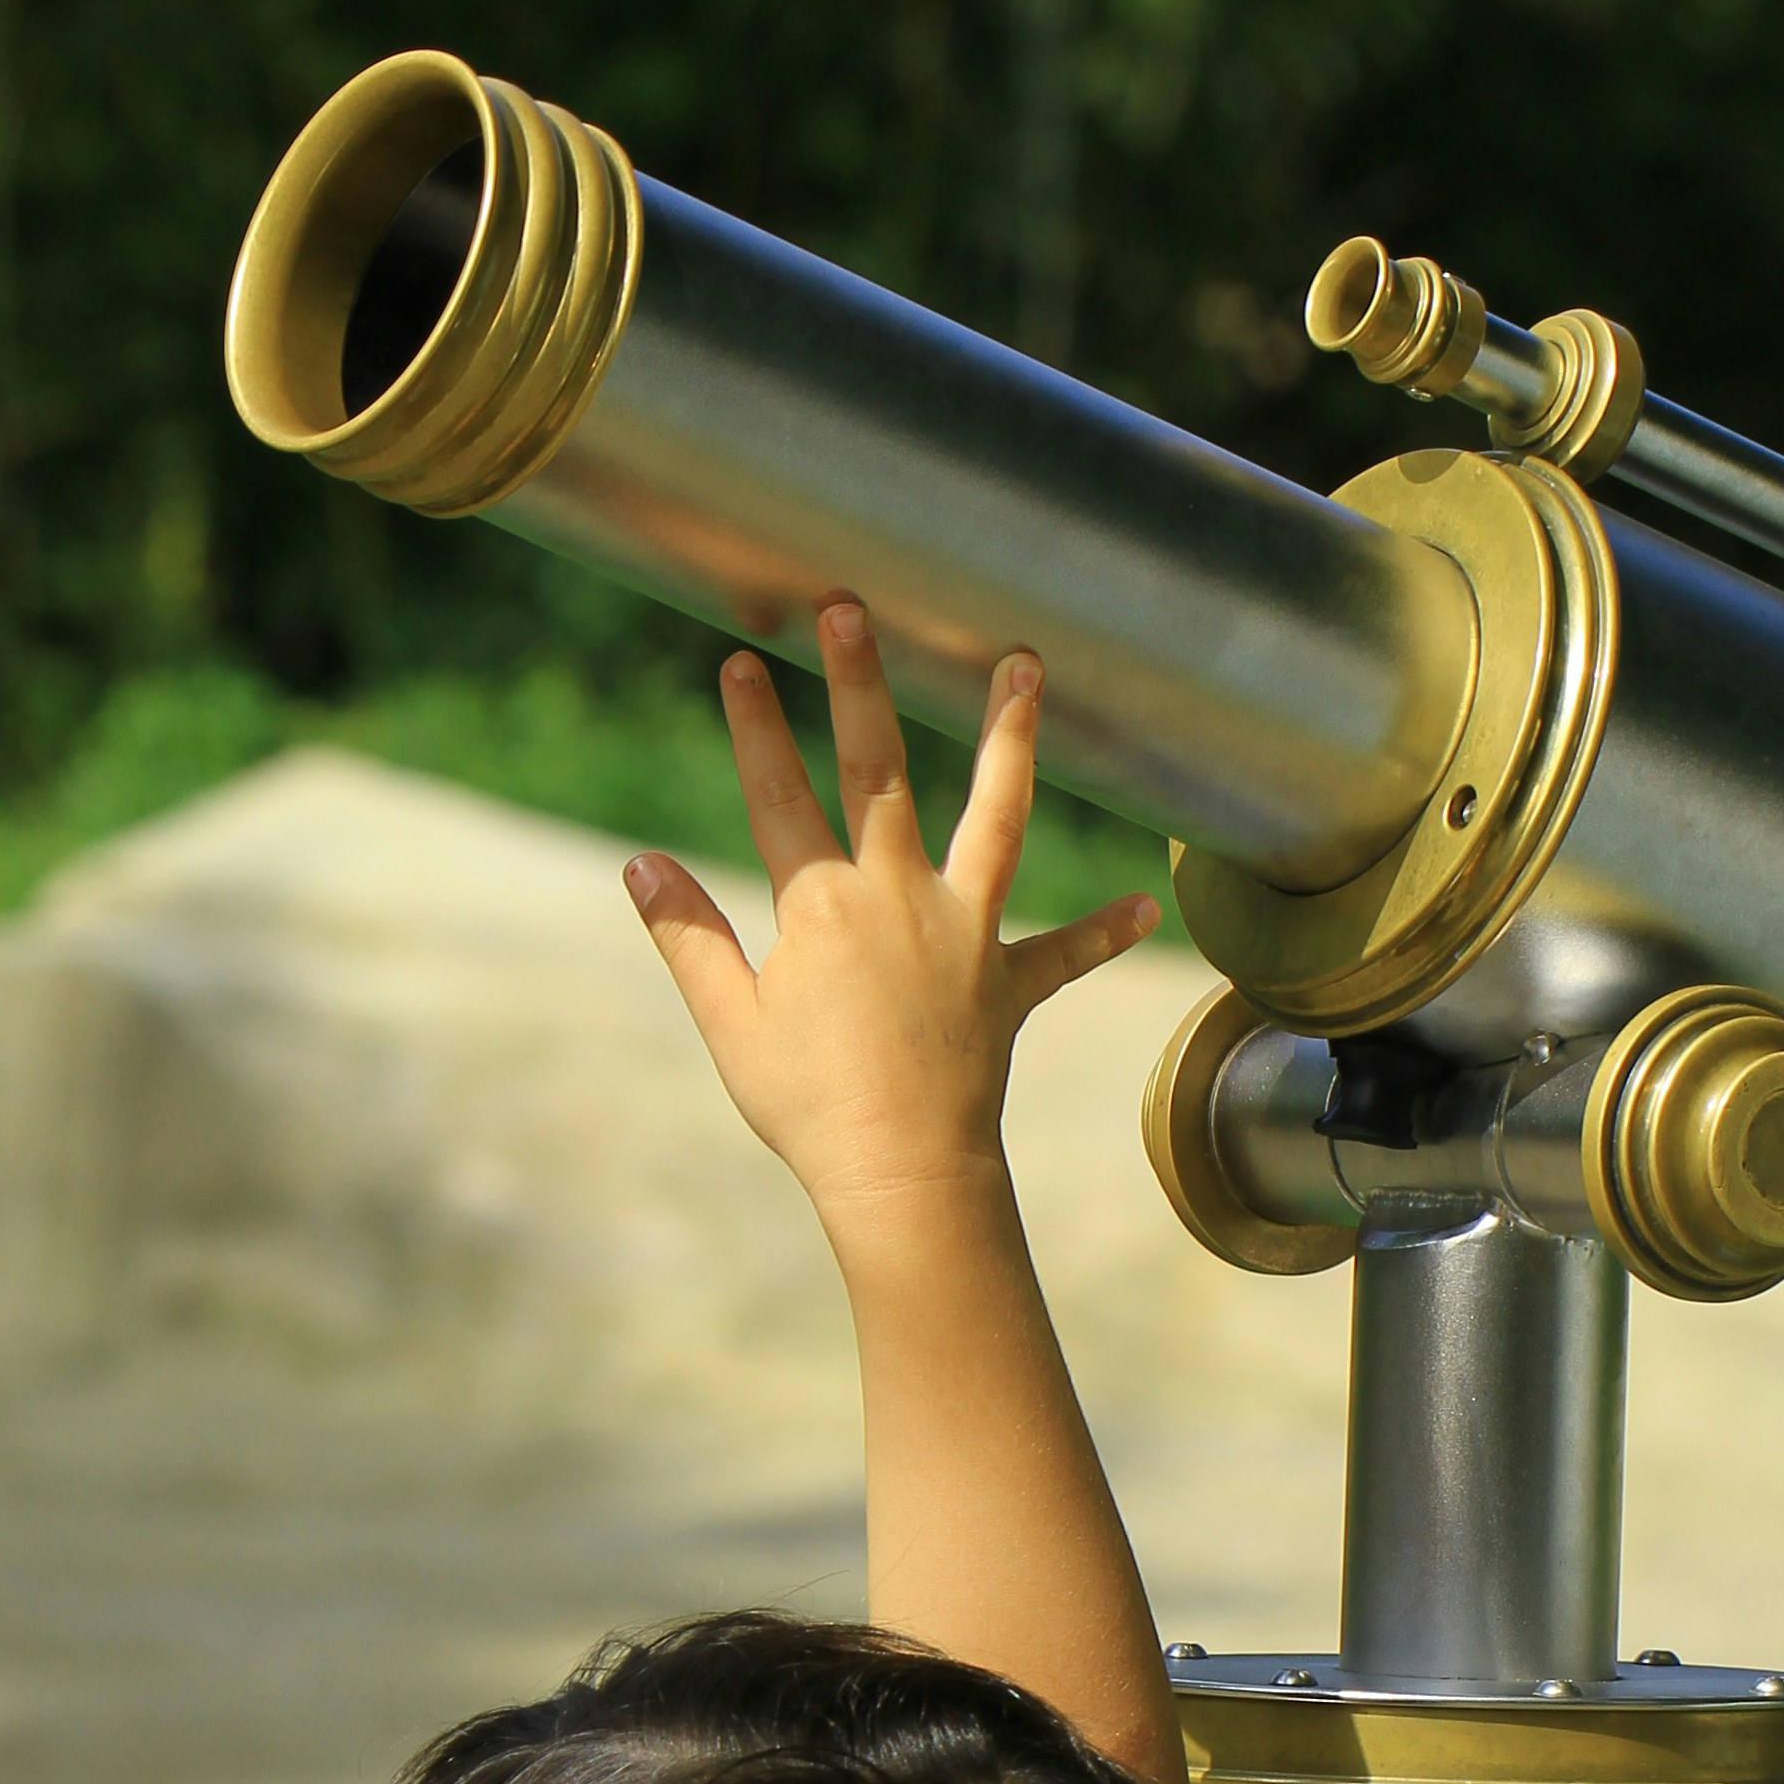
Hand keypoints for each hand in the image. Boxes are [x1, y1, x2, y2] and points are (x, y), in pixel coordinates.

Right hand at [627, 603, 1158, 1241]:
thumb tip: (638, 866)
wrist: (904, 1176)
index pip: (778, 794)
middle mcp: (897, 897)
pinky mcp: (1009, 983)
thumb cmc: (810, 1107)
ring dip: (1009, 737)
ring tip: (1027, 666)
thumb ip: (689, 937)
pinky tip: (1145, 904)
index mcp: (820, 906)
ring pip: (995, 815)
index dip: (756, 727)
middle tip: (853, 607)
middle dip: (861, 682)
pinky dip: (1103, 930)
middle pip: (879, 769)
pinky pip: (1063, 952)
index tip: (742, 659)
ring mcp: (963, 933)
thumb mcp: (731, 1022)